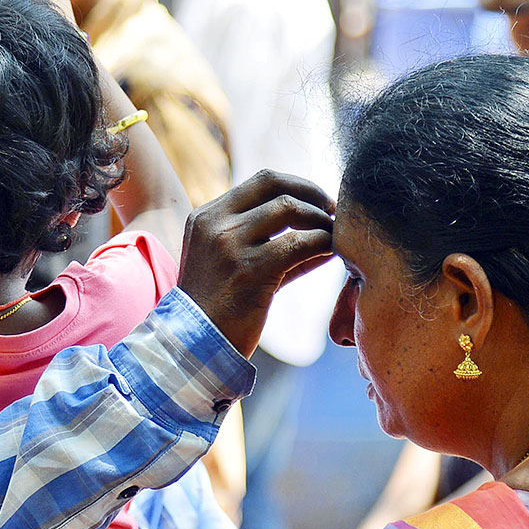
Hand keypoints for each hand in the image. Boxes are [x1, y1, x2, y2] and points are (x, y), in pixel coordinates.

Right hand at [178, 170, 335, 357]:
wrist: (194, 346)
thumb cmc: (218, 310)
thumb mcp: (233, 264)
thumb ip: (269, 243)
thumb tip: (321, 230)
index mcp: (206, 216)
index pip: (261, 181)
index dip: (297, 185)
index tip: (319, 202)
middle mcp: (215, 223)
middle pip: (274, 184)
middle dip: (312, 193)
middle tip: (333, 211)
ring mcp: (230, 244)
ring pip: (289, 208)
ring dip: (319, 219)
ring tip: (333, 235)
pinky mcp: (250, 269)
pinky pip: (299, 243)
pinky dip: (321, 242)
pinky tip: (331, 253)